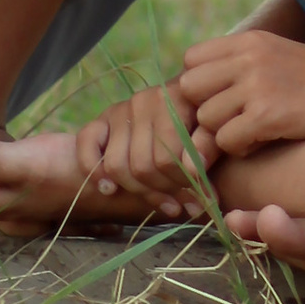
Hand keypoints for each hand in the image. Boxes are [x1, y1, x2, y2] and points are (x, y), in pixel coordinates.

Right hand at [88, 81, 210, 217]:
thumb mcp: (218, 127)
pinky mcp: (102, 120)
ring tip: (168, 205)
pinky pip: (86, 146)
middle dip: (168, 192)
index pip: (168, 157)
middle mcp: (143, 101)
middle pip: (142, 166)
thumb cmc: (210, 119)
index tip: (205, 201)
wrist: (195, 98)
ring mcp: (120, 110)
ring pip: (117, 166)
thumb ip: (208, 145)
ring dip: (142, 193)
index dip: (186, 185)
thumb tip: (193, 169)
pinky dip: (93, 171)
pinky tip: (110, 191)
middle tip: (190, 206)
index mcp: (173, 97)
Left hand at [178, 29, 304, 156]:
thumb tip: (199, 90)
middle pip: (188, 89)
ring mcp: (258, 83)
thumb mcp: (280, 58)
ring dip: (225, 134)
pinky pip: (228, 141)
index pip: (191, 61)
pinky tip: (268, 143)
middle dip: (204, 112)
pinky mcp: (269, 114)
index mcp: (250, 40)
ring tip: (256, 134)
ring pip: (206, 120)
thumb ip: (242, 66)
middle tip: (232, 125)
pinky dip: (243, 150)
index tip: (222, 104)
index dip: (200, 87)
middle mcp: (248, 56)